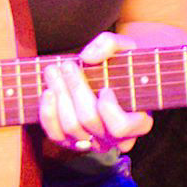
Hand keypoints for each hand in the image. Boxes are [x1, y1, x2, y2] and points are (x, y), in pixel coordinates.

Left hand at [38, 31, 154, 155]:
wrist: (108, 76)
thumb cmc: (120, 62)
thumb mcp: (123, 47)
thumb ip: (110, 44)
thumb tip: (87, 57)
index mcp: (138, 122)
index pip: (121, 127)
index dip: (109, 109)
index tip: (105, 89)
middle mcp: (115, 139)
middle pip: (90, 120)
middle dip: (76, 90)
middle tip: (67, 65)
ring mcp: (92, 142)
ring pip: (71, 127)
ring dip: (60, 95)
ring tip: (53, 70)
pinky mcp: (71, 141)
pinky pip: (55, 135)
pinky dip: (48, 114)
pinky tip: (48, 92)